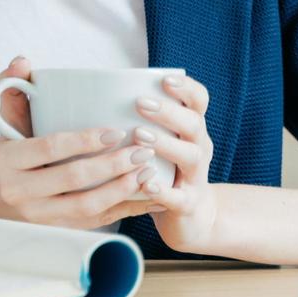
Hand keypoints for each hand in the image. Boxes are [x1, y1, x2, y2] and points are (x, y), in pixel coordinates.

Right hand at [0, 56, 169, 229]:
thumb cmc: (12, 152)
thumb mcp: (7, 120)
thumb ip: (13, 87)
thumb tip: (22, 61)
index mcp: (5, 161)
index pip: (48, 148)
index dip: (83, 140)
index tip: (116, 131)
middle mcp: (18, 192)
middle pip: (71, 179)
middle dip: (111, 165)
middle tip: (142, 150)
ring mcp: (37, 217)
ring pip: (86, 206)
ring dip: (121, 189)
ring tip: (147, 171)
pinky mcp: (57, 231)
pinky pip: (97, 222)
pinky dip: (125, 209)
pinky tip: (147, 195)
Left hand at [135, 73, 221, 253]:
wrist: (192, 217)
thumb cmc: (165, 170)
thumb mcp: (160, 142)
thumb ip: (141, 120)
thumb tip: (98, 92)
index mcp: (191, 130)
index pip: (199, 101)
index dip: (186, 88)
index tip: (164, 80)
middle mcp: (199, 149)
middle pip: (194, 124)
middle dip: (168, 112)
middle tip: (140, 104)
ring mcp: (196, 178)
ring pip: (191, 156)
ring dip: (166, 144)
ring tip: (139, 136)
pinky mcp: (188, 205)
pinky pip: (180, 197)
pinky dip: (164, 191)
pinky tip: (146, 184)